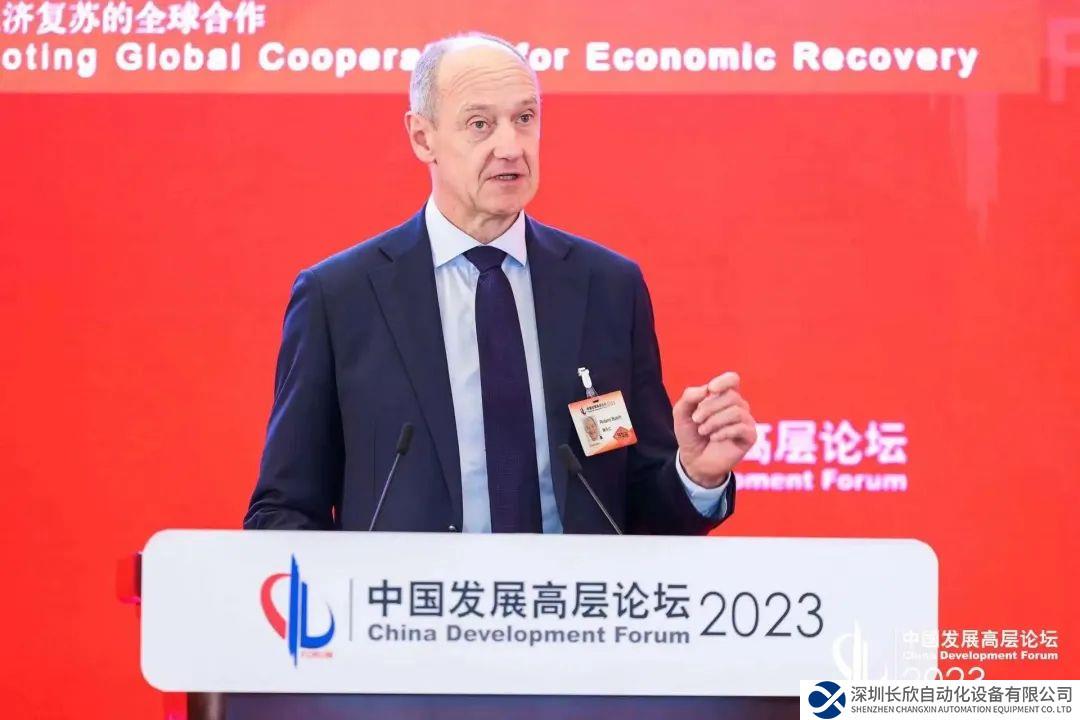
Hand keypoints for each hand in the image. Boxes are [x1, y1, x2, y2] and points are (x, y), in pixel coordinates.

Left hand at [672, 371, 756, 487]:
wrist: (694, 461)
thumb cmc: (690, 434)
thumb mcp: (681, 414)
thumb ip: (689, 397)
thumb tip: (707, 389)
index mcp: (722, 397)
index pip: (732, 379)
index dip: (724, 381)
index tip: (710, 390)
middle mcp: (737, 406)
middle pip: (731, 396)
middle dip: (709, 407)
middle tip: (696, 420)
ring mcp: (745, 421)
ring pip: (736, 411)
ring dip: (715, 421)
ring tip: (703, 430)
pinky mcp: (749, 437)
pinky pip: (742, 428)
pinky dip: (724, 432)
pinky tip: (714, 438)